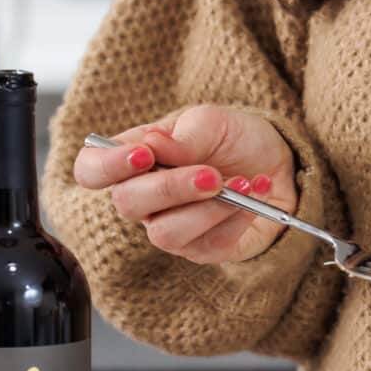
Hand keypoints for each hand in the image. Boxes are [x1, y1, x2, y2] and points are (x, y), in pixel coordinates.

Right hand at [72, 104, 295, 264]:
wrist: (279, 163)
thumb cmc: (234, 139)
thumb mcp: (212, 121)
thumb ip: (182, 134)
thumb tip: (151, 144)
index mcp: (134, 158)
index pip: (91, 169)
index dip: (106, 166)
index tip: (142, 155)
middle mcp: (144, 197)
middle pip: (128, 203)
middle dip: (171, 188)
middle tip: (211, 174)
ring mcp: (169, 227)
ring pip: (165, 233)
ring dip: (210, 208)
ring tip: (242, 184)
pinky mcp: (201, 250)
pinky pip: (207, 244)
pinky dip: (236, 217)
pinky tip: (255, 193)